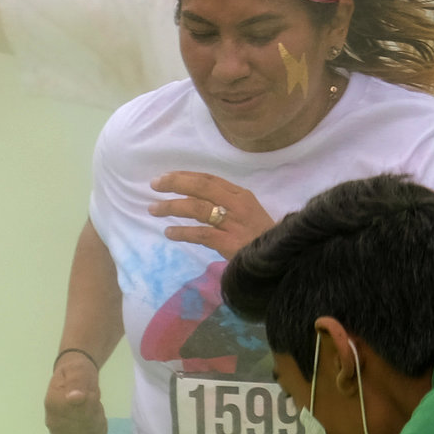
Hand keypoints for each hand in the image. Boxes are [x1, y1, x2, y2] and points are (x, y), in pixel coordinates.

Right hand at [44, 349, 104, 433]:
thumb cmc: (75, 374)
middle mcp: (53, 424)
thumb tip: (75, 398)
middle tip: (92, 404)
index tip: (90, 394)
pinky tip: (91, 426)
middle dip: (97, 415)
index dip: (94, 404)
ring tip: (91, 414)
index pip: (85, 414)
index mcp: (53, 404)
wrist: (67, 381)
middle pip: (90, 428)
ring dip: (98, 427)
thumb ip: (77, 382)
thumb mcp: (78, 370)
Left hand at [152, 171, 273, 256]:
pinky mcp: (229, 242)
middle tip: (155, 184)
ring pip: (197, 208)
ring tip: (153, 209)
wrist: (280, 258)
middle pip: (201, 187)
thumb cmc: (260, 237)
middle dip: (176, 183)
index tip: (167, 176)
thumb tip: (196, 198)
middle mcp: (237, 204)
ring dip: (172, 207)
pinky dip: (182, 232)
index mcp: (241, 195)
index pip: (209, 179)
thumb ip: (226, 204)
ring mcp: (233, 223)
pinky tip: (169, 233)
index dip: (186, 176)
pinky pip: (200, 233)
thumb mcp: (247, 213)